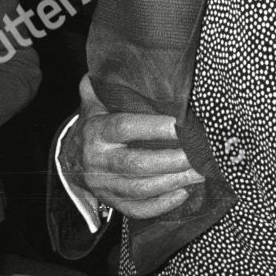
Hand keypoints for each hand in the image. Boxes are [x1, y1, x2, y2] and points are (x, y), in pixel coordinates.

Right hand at [64, 75, 201, 219]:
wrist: (72, 160)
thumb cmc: (96, 125)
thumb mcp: (95, 104)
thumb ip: (101, 86)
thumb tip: (106, 66)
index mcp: (97, 132)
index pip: (125, 128)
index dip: (153, 127)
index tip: (181, 123)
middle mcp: (99, 161)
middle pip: (137, 164)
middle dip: (173, 160)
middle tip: (201, 154)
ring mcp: (105, 185)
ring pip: (141, 189)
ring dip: (174, 182)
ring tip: (203, 172)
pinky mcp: (113, 202)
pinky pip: (137, 210)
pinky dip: (161, 205)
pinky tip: (184, 193)